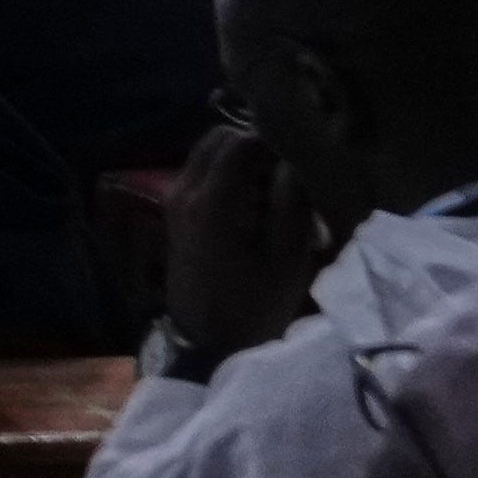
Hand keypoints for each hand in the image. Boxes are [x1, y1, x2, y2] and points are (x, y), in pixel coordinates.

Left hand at [160, 117, 336, 371]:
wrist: (207, 340)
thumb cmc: (256, 303)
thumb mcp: (288, 255)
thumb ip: (291, 201)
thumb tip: (292, 160)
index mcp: (212, 201)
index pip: (241, 141)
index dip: (275, 142)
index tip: (303, 160)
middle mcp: (185, 190)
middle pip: (219, 138)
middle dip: (256, 146)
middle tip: (289, 175)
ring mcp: (174, 198)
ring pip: (208, 152)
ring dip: (242, 160)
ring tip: (275, 191)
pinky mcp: (175, 210)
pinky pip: (202, 172)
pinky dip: (228, 174)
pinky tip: (256, 203)